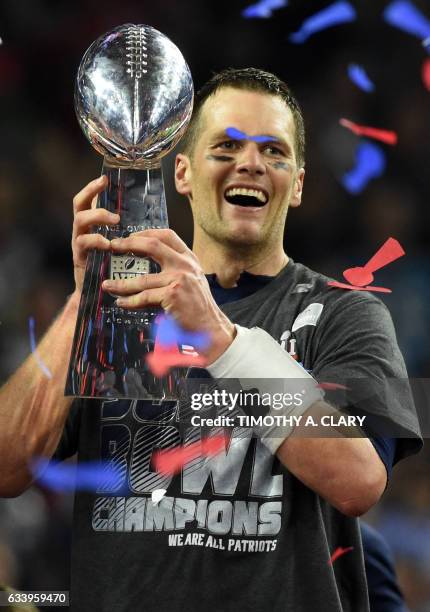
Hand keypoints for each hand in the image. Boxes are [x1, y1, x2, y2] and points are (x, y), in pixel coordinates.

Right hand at [71, 176, 118, 294]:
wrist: (101, 298)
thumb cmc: (115, 270)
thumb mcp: (122, 248)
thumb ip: (129, 234)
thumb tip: (153, 219)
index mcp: (93, 226)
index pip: (89, 199)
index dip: (94, 187)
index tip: (105, 178)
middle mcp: (83, 231)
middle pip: (79, 204)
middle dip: (91, 194)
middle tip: (108, 193)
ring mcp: (79, 244)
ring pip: (80, 221)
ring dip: (97, 216)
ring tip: (114, 220)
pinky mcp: (79, 258)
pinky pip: (83, 243)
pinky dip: (96, 241)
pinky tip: (108, 244)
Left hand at [101, 229, 235, 363]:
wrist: (210, 326)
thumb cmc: (197, 306)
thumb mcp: (190, 280)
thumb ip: (174, 268)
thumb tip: (145, 264)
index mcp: (189, 258)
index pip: (167, 236)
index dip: (146, 233)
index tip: (130, 236)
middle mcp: (185, 265)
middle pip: (152, 246)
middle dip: (129, 244)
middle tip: (113, 247)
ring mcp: (179, 279)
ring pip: (142, 279)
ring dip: (121, 283)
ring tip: (108, 285)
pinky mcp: (172, 295)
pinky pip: (144, 297)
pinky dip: (130, 301)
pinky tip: (121, 302)